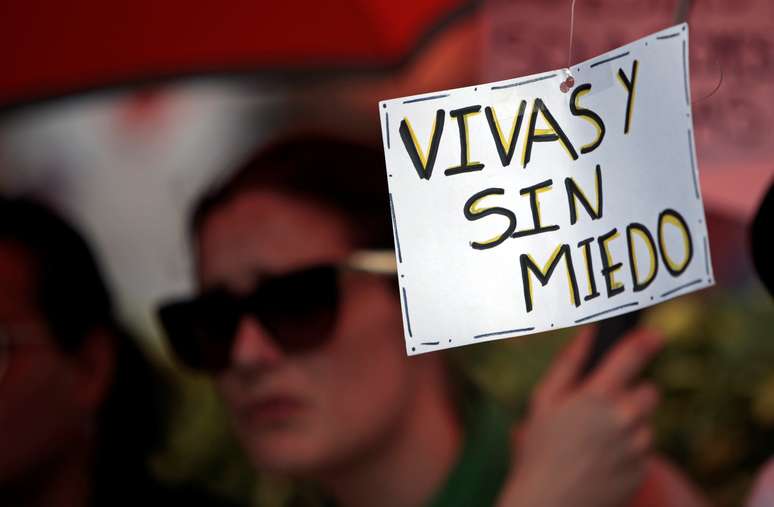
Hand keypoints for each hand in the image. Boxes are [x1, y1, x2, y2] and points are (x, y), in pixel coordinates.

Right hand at [498, 326, 662, 506]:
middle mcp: (624, 420)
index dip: (646, 341)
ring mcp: (637, 448)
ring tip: (594, 441)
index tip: (655, 335)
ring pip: (645, 423)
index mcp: (598, 397)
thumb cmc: (538, 451)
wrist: (549, 505)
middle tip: (602, 406)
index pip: (632, 357)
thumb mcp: (542, 402)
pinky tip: (601, 460)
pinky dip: (628, 451)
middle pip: (649, 391)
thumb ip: (568, 364)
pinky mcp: (641, 471)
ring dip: (629, 425)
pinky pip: (643, 451)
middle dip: (632, 393)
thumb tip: (587, 334)